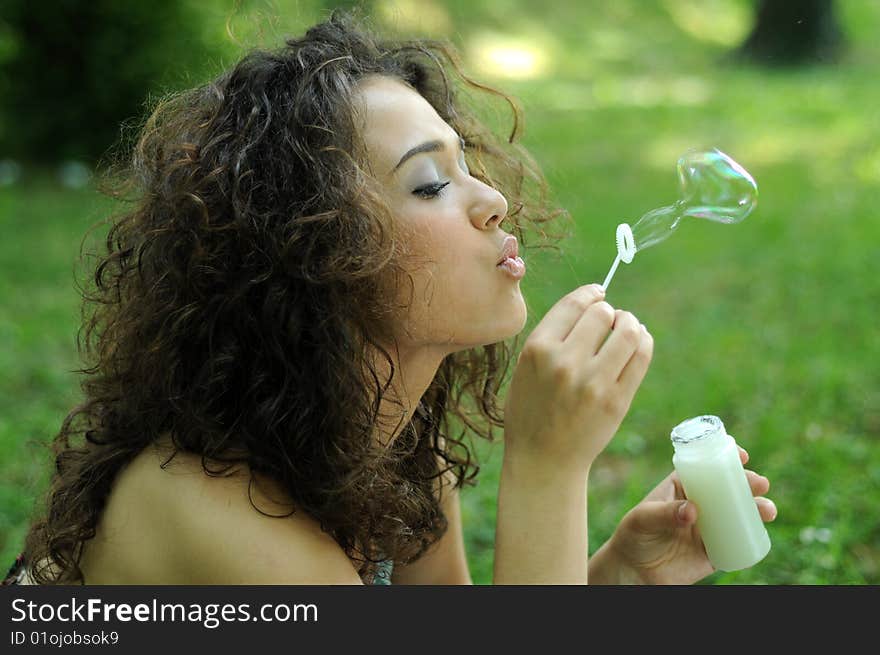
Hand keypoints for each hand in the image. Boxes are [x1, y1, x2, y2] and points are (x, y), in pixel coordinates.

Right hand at [503, 284, 652, 478]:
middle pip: (602, 313)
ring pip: (627, 331)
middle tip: (609, 321)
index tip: (598, 294)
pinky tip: (637, 343)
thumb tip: (592, 303)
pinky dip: (643, 341)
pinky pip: (641, 356)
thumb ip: (553, 337)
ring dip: (630, 323)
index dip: (591, 293)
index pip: (573, 304)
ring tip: (626, 328)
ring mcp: (593, 382)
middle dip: (609, 312)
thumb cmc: (532, 410)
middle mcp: (565, 362)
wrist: (543, 460)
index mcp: (537, 350)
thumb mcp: (526, 368)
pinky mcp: (617, 400)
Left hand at [601, 444, 776, 584]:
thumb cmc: (634, 536)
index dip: (724, 458)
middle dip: (748, 482)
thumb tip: (693, 511)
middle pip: (728, 487)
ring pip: (739, 513)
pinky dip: (752, 537)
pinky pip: (738, 542)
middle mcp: (699, 503)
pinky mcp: (714, 550)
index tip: (741, 455)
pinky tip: (760, 533)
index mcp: (681, 485)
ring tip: (767, 510)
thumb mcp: (644, 518)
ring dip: (758, 508)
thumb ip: (665, 513)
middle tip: (759, 483)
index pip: (705, 466)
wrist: (634, 571)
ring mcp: (708, 526)